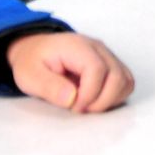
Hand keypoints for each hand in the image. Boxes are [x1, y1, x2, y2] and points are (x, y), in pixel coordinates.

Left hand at [5, 32, 133, 113]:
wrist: (34, 49)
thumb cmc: (32, 61)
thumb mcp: (29, 75)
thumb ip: (49, 87)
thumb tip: (72, 99)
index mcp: (77, 46)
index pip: (97, 70)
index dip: (89, 94)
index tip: (73, 106)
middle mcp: (97, 47)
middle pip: (117, 76)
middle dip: (101, 101)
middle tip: (79, 108)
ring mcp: (106, 55)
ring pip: (126, 80)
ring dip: (110, 100)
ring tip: (87, 104)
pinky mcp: (110, 64)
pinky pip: (126, 82)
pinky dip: (115, 96)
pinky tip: (95, 99)